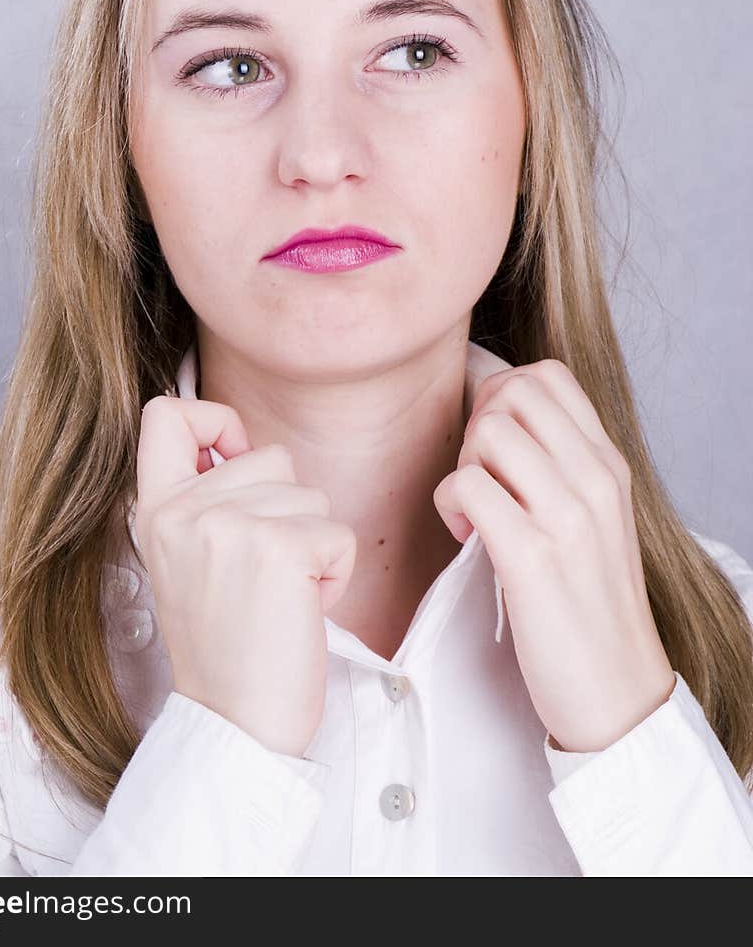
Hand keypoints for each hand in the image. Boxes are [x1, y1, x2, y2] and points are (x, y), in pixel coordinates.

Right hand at [135, 396, 356, 757]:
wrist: (235, 725)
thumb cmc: (225, 647)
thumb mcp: (186, 560)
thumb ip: (202, 499)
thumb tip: (236, 441)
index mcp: (154, 511)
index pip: (165, 414)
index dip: (214, 421)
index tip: (233, 458)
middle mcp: (183, 511)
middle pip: (270, 455)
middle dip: (286, 510)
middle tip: (260, 576)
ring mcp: (231, 525)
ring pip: (311, 493)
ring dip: (312, 544)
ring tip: (278, 596)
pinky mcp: (282, 547)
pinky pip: (339, 532)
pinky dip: (335, 573)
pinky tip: (302, 610)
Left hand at [432, 358, 675, 752]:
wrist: (617, 691)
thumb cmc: (589, 602)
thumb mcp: (593, 516)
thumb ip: (558, 463)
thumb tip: (495, 417)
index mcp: (609, 464)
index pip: (548, 375)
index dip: (501, 396)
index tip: (493, 447)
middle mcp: (595, 479)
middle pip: (512, 392)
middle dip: (477, 425)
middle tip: (480, 477)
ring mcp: (568, 517)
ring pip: (488, 431)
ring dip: (463, 466)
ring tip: (475, 510)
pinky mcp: (532, 558)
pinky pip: (467, 486)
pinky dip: (450, 505)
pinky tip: (467, 535)